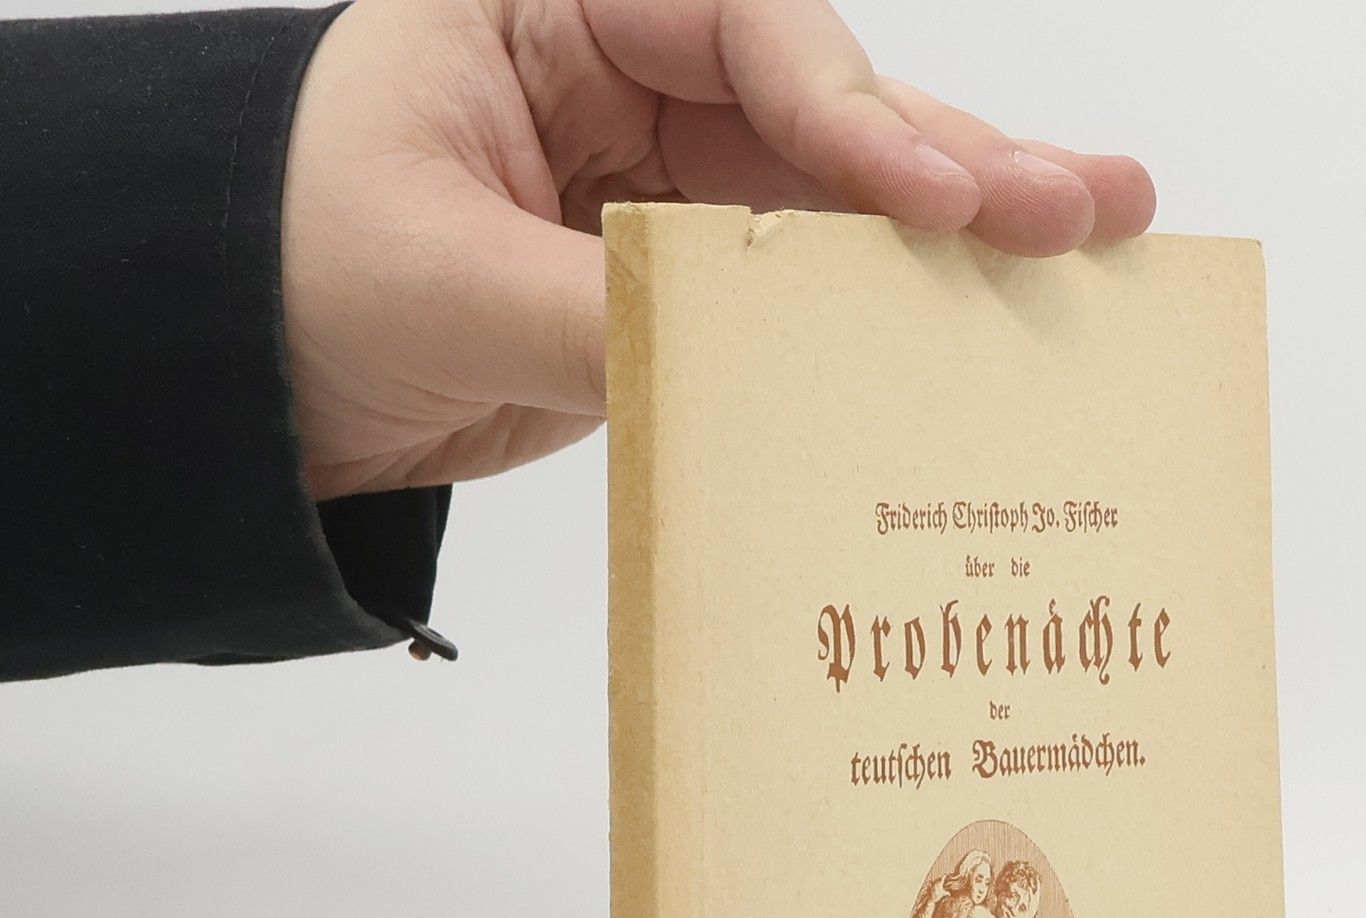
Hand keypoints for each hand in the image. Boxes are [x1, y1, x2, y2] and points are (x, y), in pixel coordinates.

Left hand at [282, 0, 1155, 498]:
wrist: (227, 383)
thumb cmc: (275, 273)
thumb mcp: (441, 279)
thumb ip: (611, 310)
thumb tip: (760, 356)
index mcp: (554, 9)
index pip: (745, 36)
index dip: (852, 115)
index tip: (936, 197)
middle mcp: (625, 79)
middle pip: (821, 108)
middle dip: (955, 160)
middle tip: (1088, 205)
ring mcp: (658, 186)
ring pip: (829, 205)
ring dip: (952, 237)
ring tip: (1088, 242)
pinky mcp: (668, 284)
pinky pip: (788, 297)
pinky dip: (872, 322)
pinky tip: (972, 329)